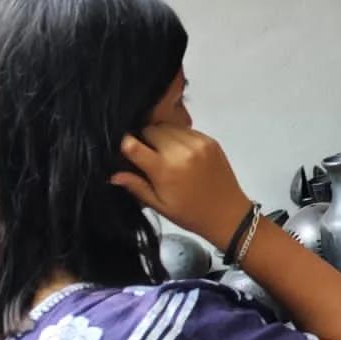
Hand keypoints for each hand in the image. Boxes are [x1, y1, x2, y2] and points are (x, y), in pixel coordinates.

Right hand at [111, 125, 252, 247]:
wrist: (228, 213)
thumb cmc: (190, 213)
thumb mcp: (159, 205)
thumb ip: (136, 186)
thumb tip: (112, 174)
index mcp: (165, 169)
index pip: (133, 144)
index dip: (125, 144)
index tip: (125, 151)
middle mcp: (181, 151)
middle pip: (150, 130)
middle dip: (144, 139)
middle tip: (147, 155)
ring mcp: (198, 143)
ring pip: (168, 126)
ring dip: (162, 135)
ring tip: (164, 153)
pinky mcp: (210, 140)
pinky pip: (186, 129)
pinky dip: (178, 136)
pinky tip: (181, 152)